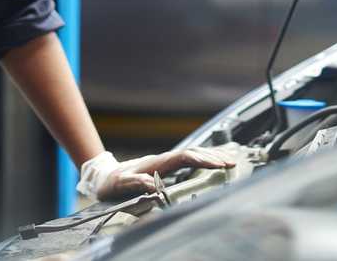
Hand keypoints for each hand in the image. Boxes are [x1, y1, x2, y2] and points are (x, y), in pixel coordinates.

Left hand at [79, 148, 235, 200]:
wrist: (103, 176)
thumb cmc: (111, 183)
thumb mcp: (119, 185)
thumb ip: (134, 182)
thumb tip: (152, 183)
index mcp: (157, 163)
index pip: (185, 157)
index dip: (203, 160)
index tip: (219, 165)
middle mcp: (164, 159)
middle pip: (194, 152)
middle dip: (214, 156)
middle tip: (233, 163)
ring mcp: (165, 161)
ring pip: (193, 154)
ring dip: (211, 156)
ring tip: (229, 161)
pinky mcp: (165, 166)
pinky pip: (188, 160)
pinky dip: (203, 160)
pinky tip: (211, 163)